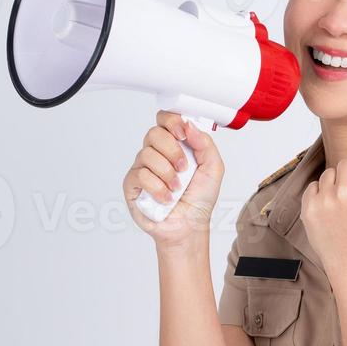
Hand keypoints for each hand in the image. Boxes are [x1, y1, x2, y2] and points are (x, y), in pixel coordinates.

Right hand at [123, 110, 223, 246]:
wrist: (190, 226)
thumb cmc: (199, 199)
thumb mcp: (213, 168)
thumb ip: (204, 143)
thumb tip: (189, 124)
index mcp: (175, 145)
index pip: (165, 119)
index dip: (172, 121)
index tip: (183, 133)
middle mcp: (156, 153)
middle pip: (154, 133)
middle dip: (172, 150)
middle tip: (184, 168)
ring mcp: (142, 168)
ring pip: (147, 154)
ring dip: (167, 173)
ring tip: (177, 188)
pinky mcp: (133, 184)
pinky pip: (140, 175)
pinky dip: (158, 188)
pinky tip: (166, 198)